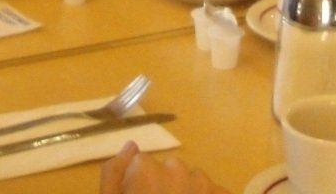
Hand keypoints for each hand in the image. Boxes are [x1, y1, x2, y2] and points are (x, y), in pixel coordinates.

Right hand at [99, 142, 228, 193]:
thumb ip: (113, 174)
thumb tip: (130, 145)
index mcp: (146, 170)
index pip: (140, 166)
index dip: (138, 185)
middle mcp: (176, 169)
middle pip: (168, 172)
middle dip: (164, 188)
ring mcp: (203, 183)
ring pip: (192, 181)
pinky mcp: (222, 193)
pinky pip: (216, 192)